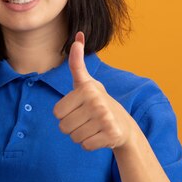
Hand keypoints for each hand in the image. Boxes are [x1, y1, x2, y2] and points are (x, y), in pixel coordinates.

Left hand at [53, 31, 134, 150]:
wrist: (124, 124)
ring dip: (81, 135)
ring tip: (93, 126)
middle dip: (72, 126)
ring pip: (74, 137)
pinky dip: (90, 144)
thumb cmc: (97, 101)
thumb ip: (77, 62)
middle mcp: (97, 102)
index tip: (79, 107)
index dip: (65, 113)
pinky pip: (85, 146)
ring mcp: (105, 119)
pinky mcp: (111, 135)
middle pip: (63, 127)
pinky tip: (100, 135)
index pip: (56, 112)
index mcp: (87, 89)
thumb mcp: (86, 82)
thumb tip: (77, 36)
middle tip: (86, 120)